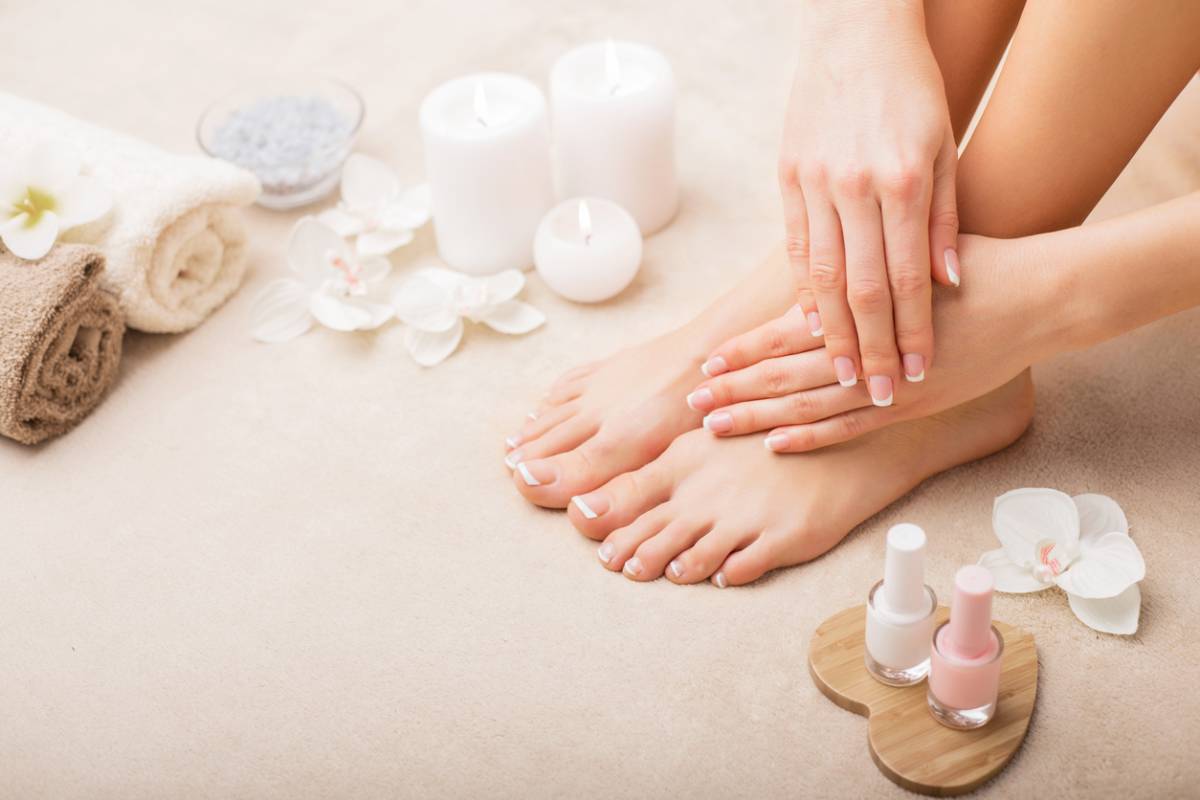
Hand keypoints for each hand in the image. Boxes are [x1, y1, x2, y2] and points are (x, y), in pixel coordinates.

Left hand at [690, 235, 1048, 450]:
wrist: (1040, 294)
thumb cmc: (976, 263)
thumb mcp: (913, 250)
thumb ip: (864, 268)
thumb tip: (819, 270)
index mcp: (863, 302)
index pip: (787, 330)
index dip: (744, 347)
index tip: (707, 360)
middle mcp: (868, 343)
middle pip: (785, 370)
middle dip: (735, 386)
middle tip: (693, 400)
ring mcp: (889, 380)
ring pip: (809, 402)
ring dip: (759, 414)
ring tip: (716, 425)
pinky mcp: (914, 404)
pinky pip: (852, 427)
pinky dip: (813, 435)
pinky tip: (777, 444)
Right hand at [779, 1, 959, 404]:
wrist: (854, 34)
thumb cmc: (911, 91)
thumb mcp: (944, 149)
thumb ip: (945, 220)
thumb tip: (945, 285)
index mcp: (902, 181)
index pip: (907, 278)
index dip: (912, 332)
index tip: (915, 375)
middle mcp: (853, 187)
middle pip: (861, 289)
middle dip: (872, 348)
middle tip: (877, 394)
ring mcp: (814, 183)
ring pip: (819, 276)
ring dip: (831, 333)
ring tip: (841, 374)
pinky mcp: (787, 178)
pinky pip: (792, 246)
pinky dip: (800, 290)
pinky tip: (807, 325)